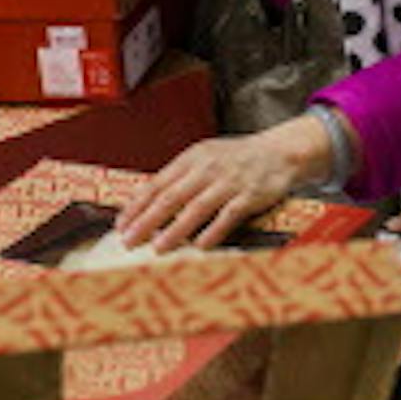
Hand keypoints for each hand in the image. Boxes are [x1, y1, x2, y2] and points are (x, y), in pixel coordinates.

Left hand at [115, 116, 331, 251]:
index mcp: (191, 158)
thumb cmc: (237, 159)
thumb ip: (180, 177)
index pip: (157, 183)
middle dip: (146, 220)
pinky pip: (228, 215)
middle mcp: (207, 168)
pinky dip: (214, 231)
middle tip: (128, 240)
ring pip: (196, 208)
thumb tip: (148, 201)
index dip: (137, 205)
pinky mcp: (249, 194)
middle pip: (171, 197)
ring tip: (157, 248)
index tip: (121, 224)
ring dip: (175, 229)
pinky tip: (200, 246)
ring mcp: (229, 181)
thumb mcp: (205, 158)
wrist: (279, 152)